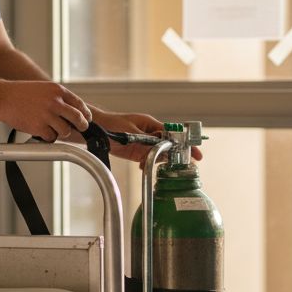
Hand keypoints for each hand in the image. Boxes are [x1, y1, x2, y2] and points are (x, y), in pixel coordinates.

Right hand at [0, 81, 90, 141]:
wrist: (2, 97)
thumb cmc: (21, 94)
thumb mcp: (43, 88)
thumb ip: (58, 98)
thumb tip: (72, 111)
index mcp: (57, 91)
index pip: (79, 104)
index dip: (85, 113)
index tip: (86, 119)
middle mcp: (54, 102)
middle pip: (78, 118)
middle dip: (82, 126)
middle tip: (81, 129)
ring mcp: (47, 115)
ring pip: (66, 131)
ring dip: (62, 132)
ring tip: (54, 129)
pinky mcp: (39, 127)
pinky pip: (52, 138)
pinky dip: (49, 137)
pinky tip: (42, 132)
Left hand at [89, 110, 204, 162]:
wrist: (95, 129)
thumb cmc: (111, 124)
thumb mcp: (130, 133)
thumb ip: (146, 143)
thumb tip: (160, 151)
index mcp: (151, 124)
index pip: (173, 134)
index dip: (186, 144)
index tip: (196, 153)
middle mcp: (150, 133)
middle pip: (169, 145)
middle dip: (175, 155)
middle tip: (183, 166)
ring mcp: (144, 142)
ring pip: (159, 153)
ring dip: (159, 161)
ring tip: (156, 166)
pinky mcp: (137, 151)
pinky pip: (148, 158)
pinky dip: (148, 164)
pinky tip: (143, 167)